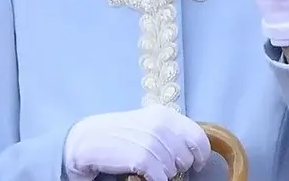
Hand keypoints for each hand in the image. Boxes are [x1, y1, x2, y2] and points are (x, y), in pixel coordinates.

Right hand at [62, 104, 210, 180]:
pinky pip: (161, 179)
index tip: (195, 163)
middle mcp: (161, 126)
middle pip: (187, 158)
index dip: (200, 155)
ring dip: (162, 173)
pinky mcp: (143, 159)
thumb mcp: (146, 124)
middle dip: (177, 165)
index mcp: (165, 114)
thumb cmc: (117, 135)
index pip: (199, 138)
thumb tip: (193, 149)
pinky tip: (140, 173)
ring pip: (174, 170)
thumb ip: (169, 132)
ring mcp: (152, 142)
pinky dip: (153, 180)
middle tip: (159, 164)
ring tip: (145, 165)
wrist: (87, 141)